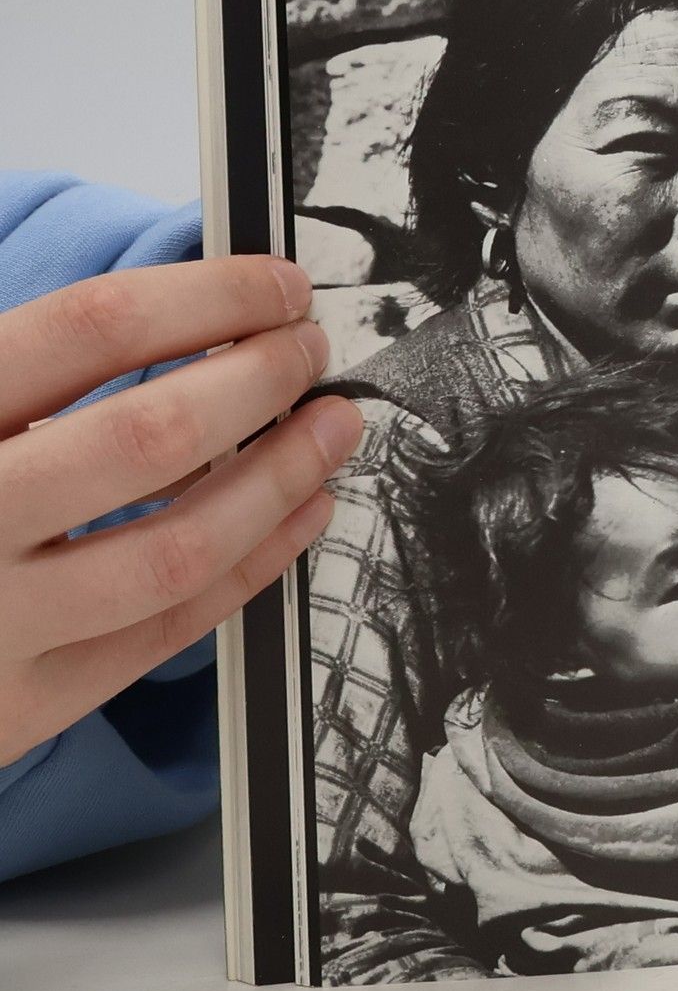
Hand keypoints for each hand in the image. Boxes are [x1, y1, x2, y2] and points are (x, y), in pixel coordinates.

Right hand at [0, 257, 361, 766]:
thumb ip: (9, 365)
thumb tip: (171, 305)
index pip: (89, 330)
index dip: (206, 296)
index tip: (274, 284)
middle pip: (150, 434)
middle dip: (259, 379)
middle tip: (310, 348)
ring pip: (179, 544)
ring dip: (281, 477)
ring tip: (332, 425)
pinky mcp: (26, 706)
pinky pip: (171, 630)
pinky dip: (256, 564)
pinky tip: (301, 512)